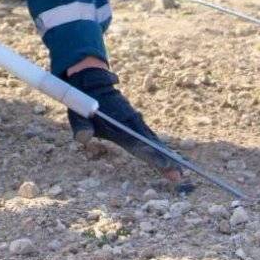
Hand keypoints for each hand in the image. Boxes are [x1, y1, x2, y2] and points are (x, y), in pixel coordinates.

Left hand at [65, 67, 184, 183]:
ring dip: (168, 156)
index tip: (166, 165)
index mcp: (119, 125)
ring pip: (155, 142)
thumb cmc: (84, 105)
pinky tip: (174, 160)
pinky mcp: (137, 125)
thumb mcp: (78, 114)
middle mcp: (132, 124)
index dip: (152, 156)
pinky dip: (164, 150)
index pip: (138, 143)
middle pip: (152, 145)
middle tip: (180, 175)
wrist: (94, 83)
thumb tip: (83, 138)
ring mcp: (137, 123)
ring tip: (182, 172)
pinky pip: (153, 139)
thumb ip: (80, 126)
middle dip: (166, 160)